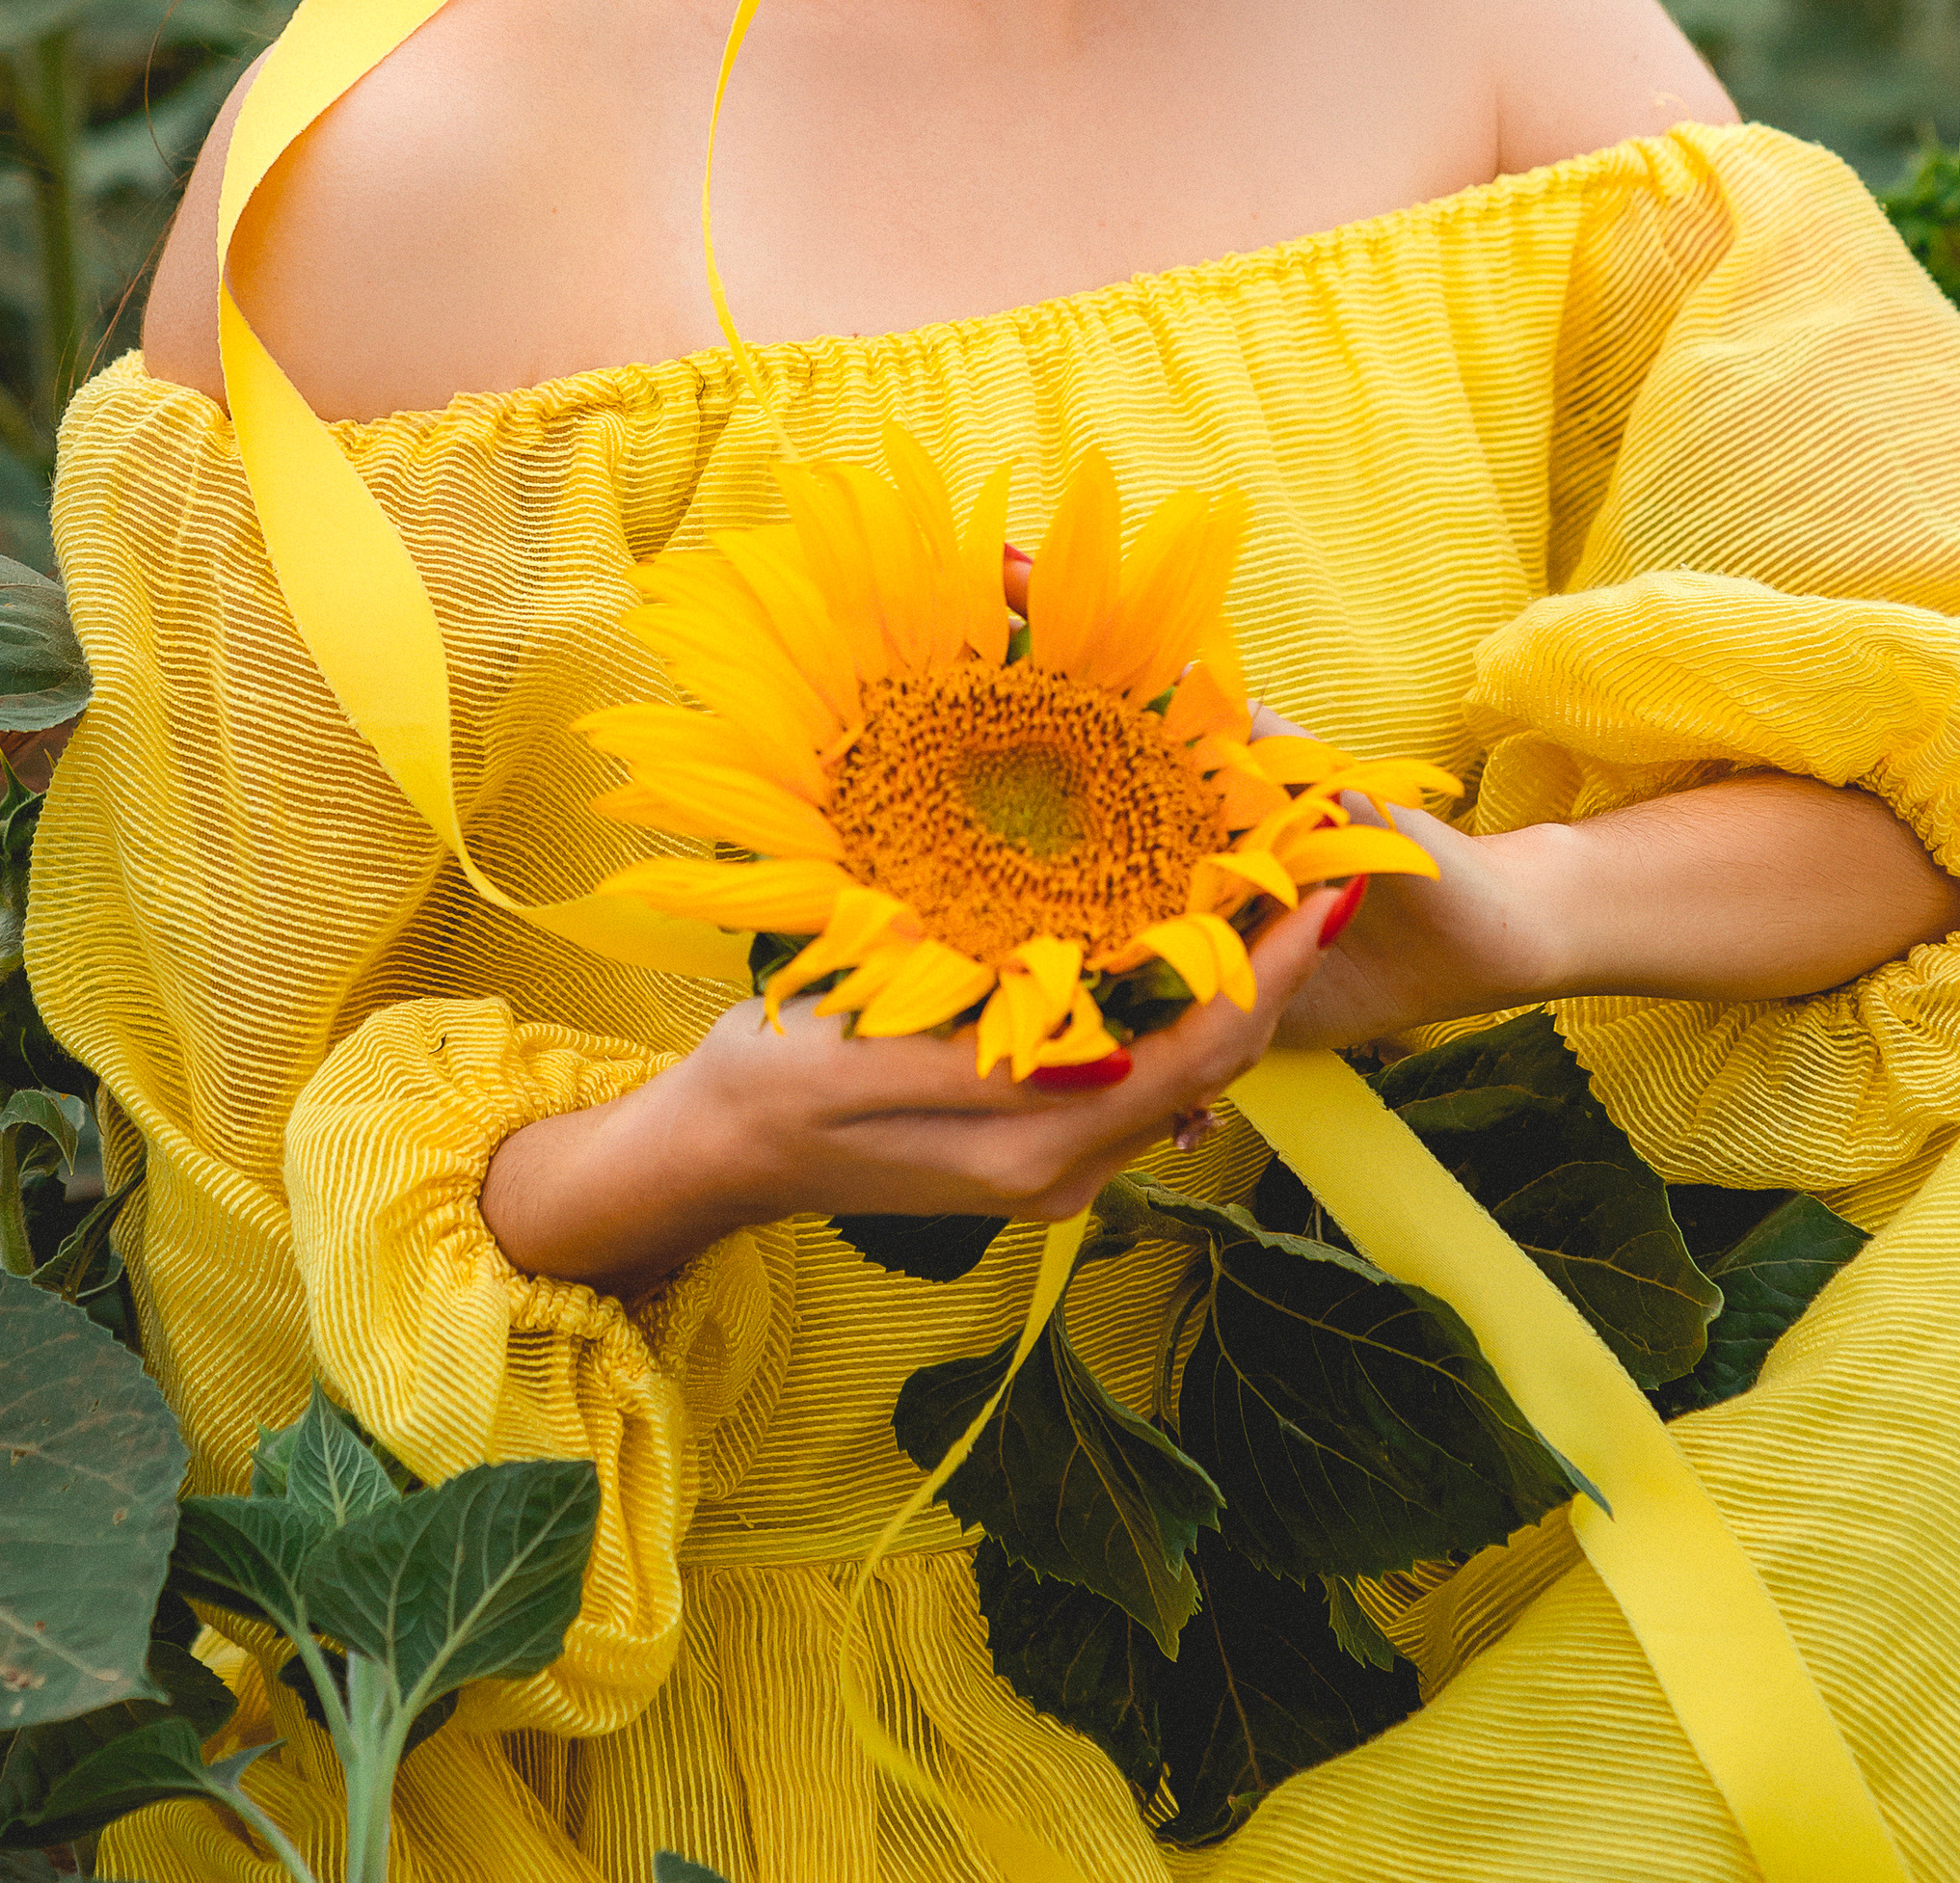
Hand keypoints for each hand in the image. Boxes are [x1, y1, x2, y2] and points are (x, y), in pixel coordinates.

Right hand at [482, 891, 1343, 1300]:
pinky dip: (1173, 1004)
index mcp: (1040, 1149)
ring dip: (1230, 985)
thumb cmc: (771, 1086)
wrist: (715, 1154)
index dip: (1272, 971)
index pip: (1200, 1055)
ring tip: (1268, 888)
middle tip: (1318, 870)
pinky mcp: (1032, 1143)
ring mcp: (1053, 1164)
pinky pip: (1136, 1070)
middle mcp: (1068, 1170)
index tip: (1325, 891)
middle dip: (1273, 971)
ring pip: (1182, 1069)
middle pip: (1212, 1067)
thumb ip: (990, 1058)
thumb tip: (1110, 1042)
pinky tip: (1173, 936)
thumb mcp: (864, 1058)